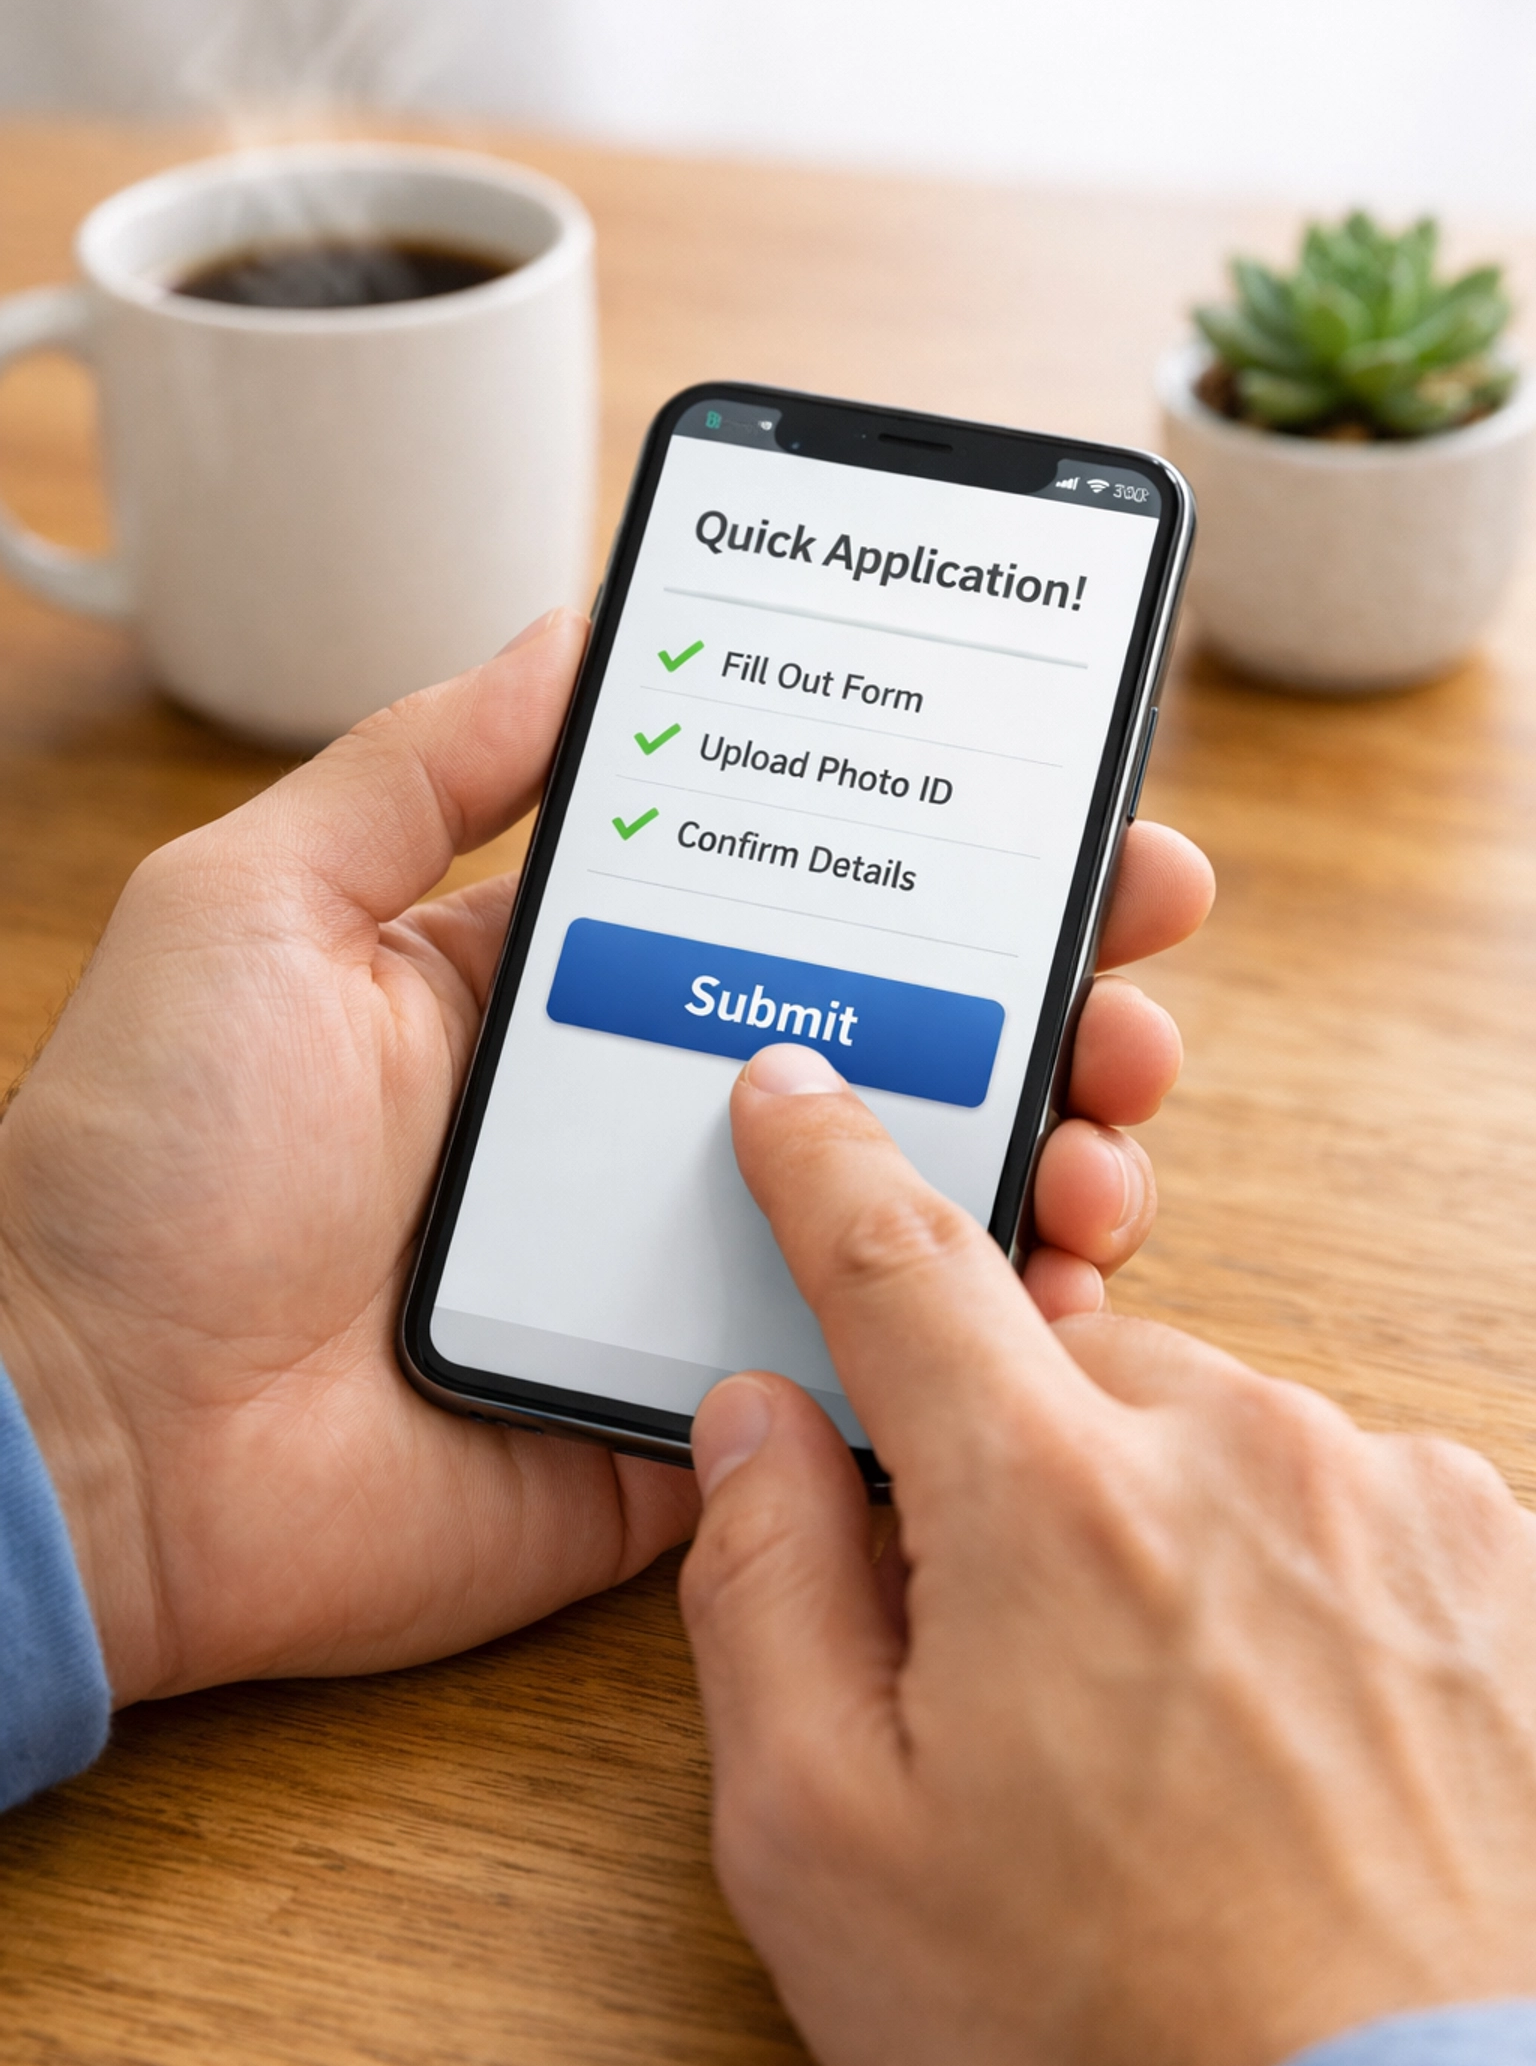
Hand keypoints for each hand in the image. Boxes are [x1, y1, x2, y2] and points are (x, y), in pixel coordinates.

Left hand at [0, 602, 1203, 1712]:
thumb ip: (424, 763)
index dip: (947, 860)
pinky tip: (1051, 1285)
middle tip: (1136, 967)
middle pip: (902, 1050)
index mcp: (569, 994)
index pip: (804, 907)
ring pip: (918, 1213)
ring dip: (1047, 1154)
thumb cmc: (151, 1161)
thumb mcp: (266, 901)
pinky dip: (979, 1342)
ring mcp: (684, 1277)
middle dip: (1051, 997)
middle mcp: (651, 1127)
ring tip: (1106, 1128)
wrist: (97, 1438)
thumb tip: (571, 627)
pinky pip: (871, 1380)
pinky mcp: (696, 1421)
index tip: (1071, 810)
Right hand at [681, 1062, 1535, 2065]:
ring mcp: (1384, 1495)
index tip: (795, 1098)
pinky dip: (1291, 1573)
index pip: (897, 1260)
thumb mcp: (829, 1844)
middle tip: (1011, 1655)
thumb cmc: (1109, 2038)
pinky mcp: (1493, 1554)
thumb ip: (763, 1589)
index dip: (825, 1165)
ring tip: (1174, 1738)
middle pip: (1062, 1370)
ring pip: (1207, 1438)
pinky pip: (1338, 1498)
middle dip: (1013, 1465)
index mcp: (1047, 1499)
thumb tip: (760, 1421)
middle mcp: (1233, 1449)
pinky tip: (1291, 1731)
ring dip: (1161, 1531)